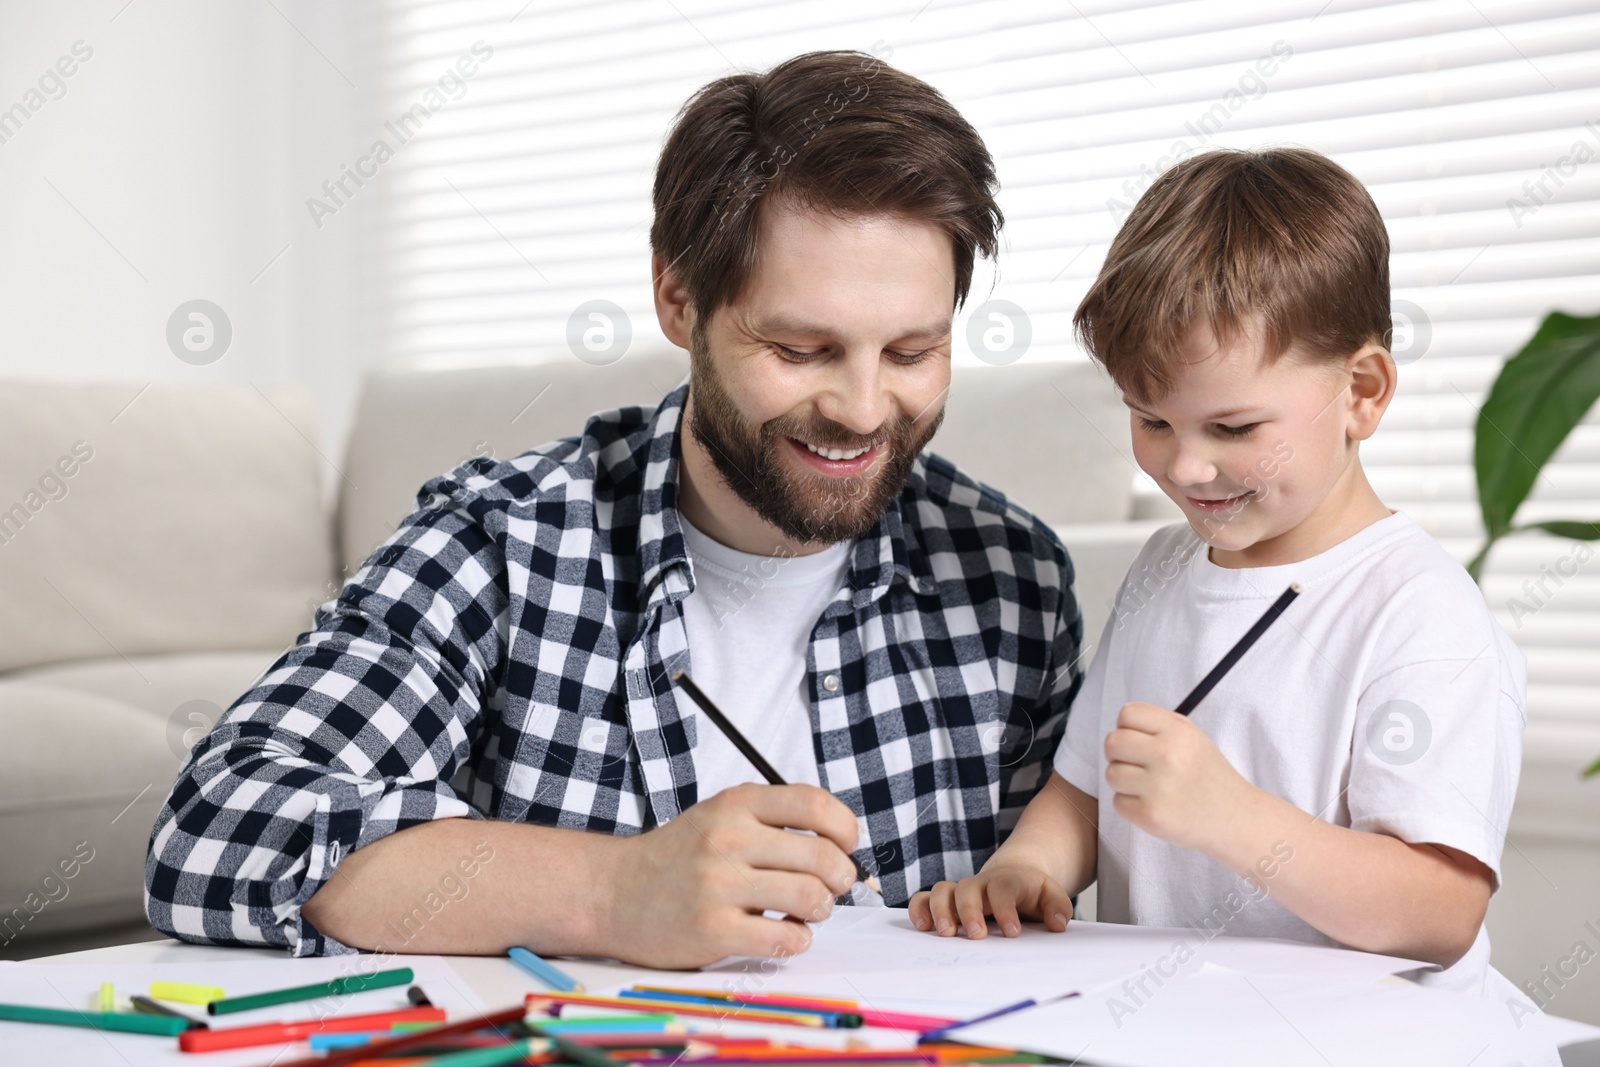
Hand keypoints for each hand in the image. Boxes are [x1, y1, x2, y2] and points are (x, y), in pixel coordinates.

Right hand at [594, 783, 860, 968]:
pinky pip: (785, 938)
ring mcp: (718, 885)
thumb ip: (773, 821)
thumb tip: (841, 844)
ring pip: (810, 897)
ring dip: (820, 910)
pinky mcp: (712, 929)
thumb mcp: (720, 816)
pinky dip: (796, 940)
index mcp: (736, 804)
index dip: (845, 828)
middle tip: (830, 888)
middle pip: (822, 856)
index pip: (815, 804)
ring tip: (804, 912)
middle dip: (840, 878)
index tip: (846, 846)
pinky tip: (782, 934)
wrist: (611, 892)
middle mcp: (728, 838)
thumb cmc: (678, 858)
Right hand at [908, 865, 1072, 938]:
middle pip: (967, 888)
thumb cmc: (1031, 892)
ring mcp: (959, 891)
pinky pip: (923, 899)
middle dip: (969, 911)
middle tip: (976, 936)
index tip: (1012, 933)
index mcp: (1007, 881)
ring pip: (941, 890)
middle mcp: (979, 884)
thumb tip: (1057, 924)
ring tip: (946, 934)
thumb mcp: (1051, 895)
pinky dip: (919, 910)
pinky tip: (923, 928)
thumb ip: (1057, 907)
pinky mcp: (944, 901)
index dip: (1006, 909)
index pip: (1004, 889)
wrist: (1014, 876)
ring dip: (940, 911)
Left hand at [1104, 702, 1251, 851]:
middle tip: (1136, 763)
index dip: (1126, 727)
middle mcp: (1167, 756)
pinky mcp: (1150, 814)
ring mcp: (1157, 787)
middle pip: (1112, 742)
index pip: (1127, 714)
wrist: (1233, 817)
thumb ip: (1156, 725)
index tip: (1137, 739)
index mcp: (1178, 732)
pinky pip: (1117, 802)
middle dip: (1119, 753)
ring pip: (1111, 774)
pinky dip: (1130, 804)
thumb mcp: (1192, 737)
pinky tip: (1153, 804)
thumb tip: (1119, 726)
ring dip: (1124, 781)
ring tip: (1148, 786)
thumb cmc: (1206, 774)